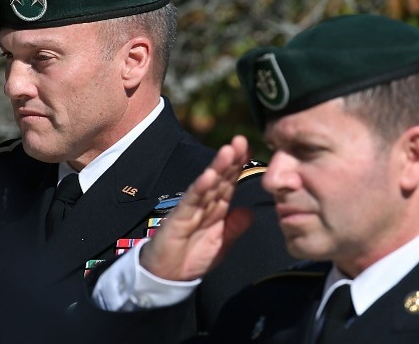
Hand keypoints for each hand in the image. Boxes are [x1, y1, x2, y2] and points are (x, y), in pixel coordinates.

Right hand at [140, 135, 254, 280]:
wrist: (167, 277)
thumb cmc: (193, 257)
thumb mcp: (222, 244)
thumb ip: (235, 228)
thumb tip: (249, 212)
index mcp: (217, 208)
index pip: (230, 182)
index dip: (239, 166)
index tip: (250, 148)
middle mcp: (205, 203)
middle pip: (220, 177)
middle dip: (231, 159)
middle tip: (241, 140)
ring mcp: (191, 208)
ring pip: (207, 184)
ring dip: (217, 167)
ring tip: (228, 151)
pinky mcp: (178, 217)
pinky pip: (191, 201)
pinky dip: (200, 188)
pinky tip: (208, 176)